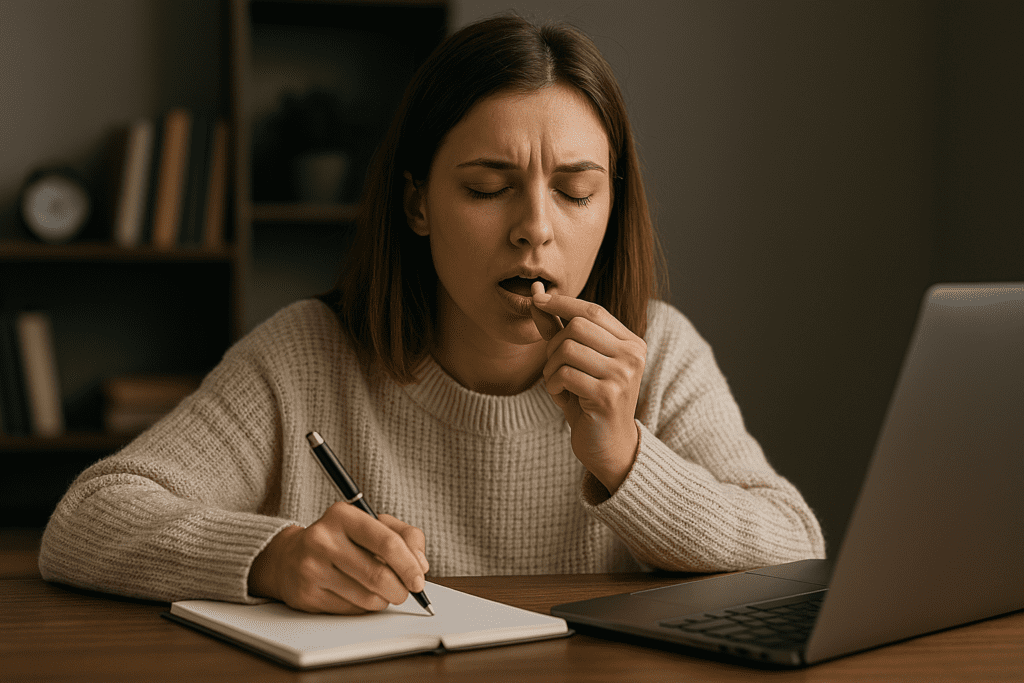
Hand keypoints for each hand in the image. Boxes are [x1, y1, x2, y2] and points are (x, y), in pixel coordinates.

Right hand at [248, 503, 428, 613]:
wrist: (290, 557)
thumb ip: (405, 536)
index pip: (387, 542)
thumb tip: (421, 565)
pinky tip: (361, 596)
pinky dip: (365, 607)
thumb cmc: (341, 539)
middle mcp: (323, 539)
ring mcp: (311, 568)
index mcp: (342, 515)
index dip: (409, 565)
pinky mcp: (307, 595)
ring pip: (367, 597)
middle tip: (406, 592)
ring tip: (383, 591)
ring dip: (384, 600)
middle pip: (378, 575)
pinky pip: (351, 610)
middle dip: (400, 589)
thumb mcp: (372, 524)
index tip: (419, 579)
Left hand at [531, 287, 645, 492]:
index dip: (562, 303)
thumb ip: (558, 328)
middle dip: (553, 345)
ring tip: (558, 384)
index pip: (593, 311)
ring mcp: (623, 375)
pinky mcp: (608, 396)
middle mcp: (632, 355)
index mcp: (631, 343)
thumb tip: (536, 295)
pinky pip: (565, 374)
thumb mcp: (575, 361)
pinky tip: (562, 397)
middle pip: (577, 326)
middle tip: (554, 367)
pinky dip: (553, 385)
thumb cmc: (589, 400)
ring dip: (551, 368)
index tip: (537, 299)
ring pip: (568, 349)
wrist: (607, 446)